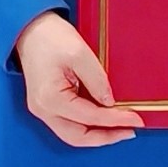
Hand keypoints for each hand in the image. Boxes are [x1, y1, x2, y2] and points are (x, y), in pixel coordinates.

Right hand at [13, 10, 144, 146]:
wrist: (30, 29)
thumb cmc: (50, 37)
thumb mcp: (80, 53)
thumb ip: (97, 80)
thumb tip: (110, 102)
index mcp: (50, 98)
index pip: (90, 117)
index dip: (116, 120)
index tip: (136, 119)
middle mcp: (43, 110)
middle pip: (78, 136)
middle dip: (106, 137)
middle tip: (130, 130)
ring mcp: (43, 109)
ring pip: (72, 134)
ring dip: (96, 135)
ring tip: (119, 128)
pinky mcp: (46, 105)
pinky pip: (68, 124)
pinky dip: (87, 125)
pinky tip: (103, 119)